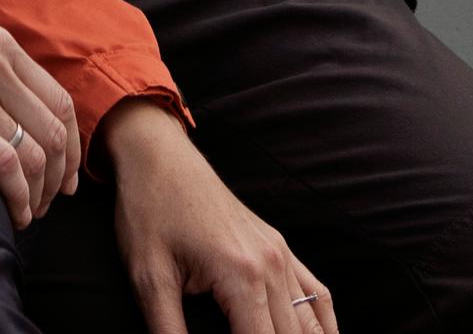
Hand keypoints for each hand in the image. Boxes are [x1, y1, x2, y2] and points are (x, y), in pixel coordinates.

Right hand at [0, 0, 80, 226]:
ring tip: (25, 214)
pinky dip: (18, 197)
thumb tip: (14, 114)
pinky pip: (5, 166)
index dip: (71, 148)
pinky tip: (12, 214)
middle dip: (58, 178)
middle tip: (46, 205)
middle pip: (54, 132)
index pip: (61, 102)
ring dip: (38, 194)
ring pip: (34, 154)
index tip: (65, 178)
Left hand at [100, 99, 331, 333]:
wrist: (159, 156)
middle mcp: (271, 266)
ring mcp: (281, 254)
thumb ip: (168, 333)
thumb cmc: (149, 212)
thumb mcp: (148, 278)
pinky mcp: (279, 247)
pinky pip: (317, 293)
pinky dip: (324, 325)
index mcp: (241, 275)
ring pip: (312, 323)